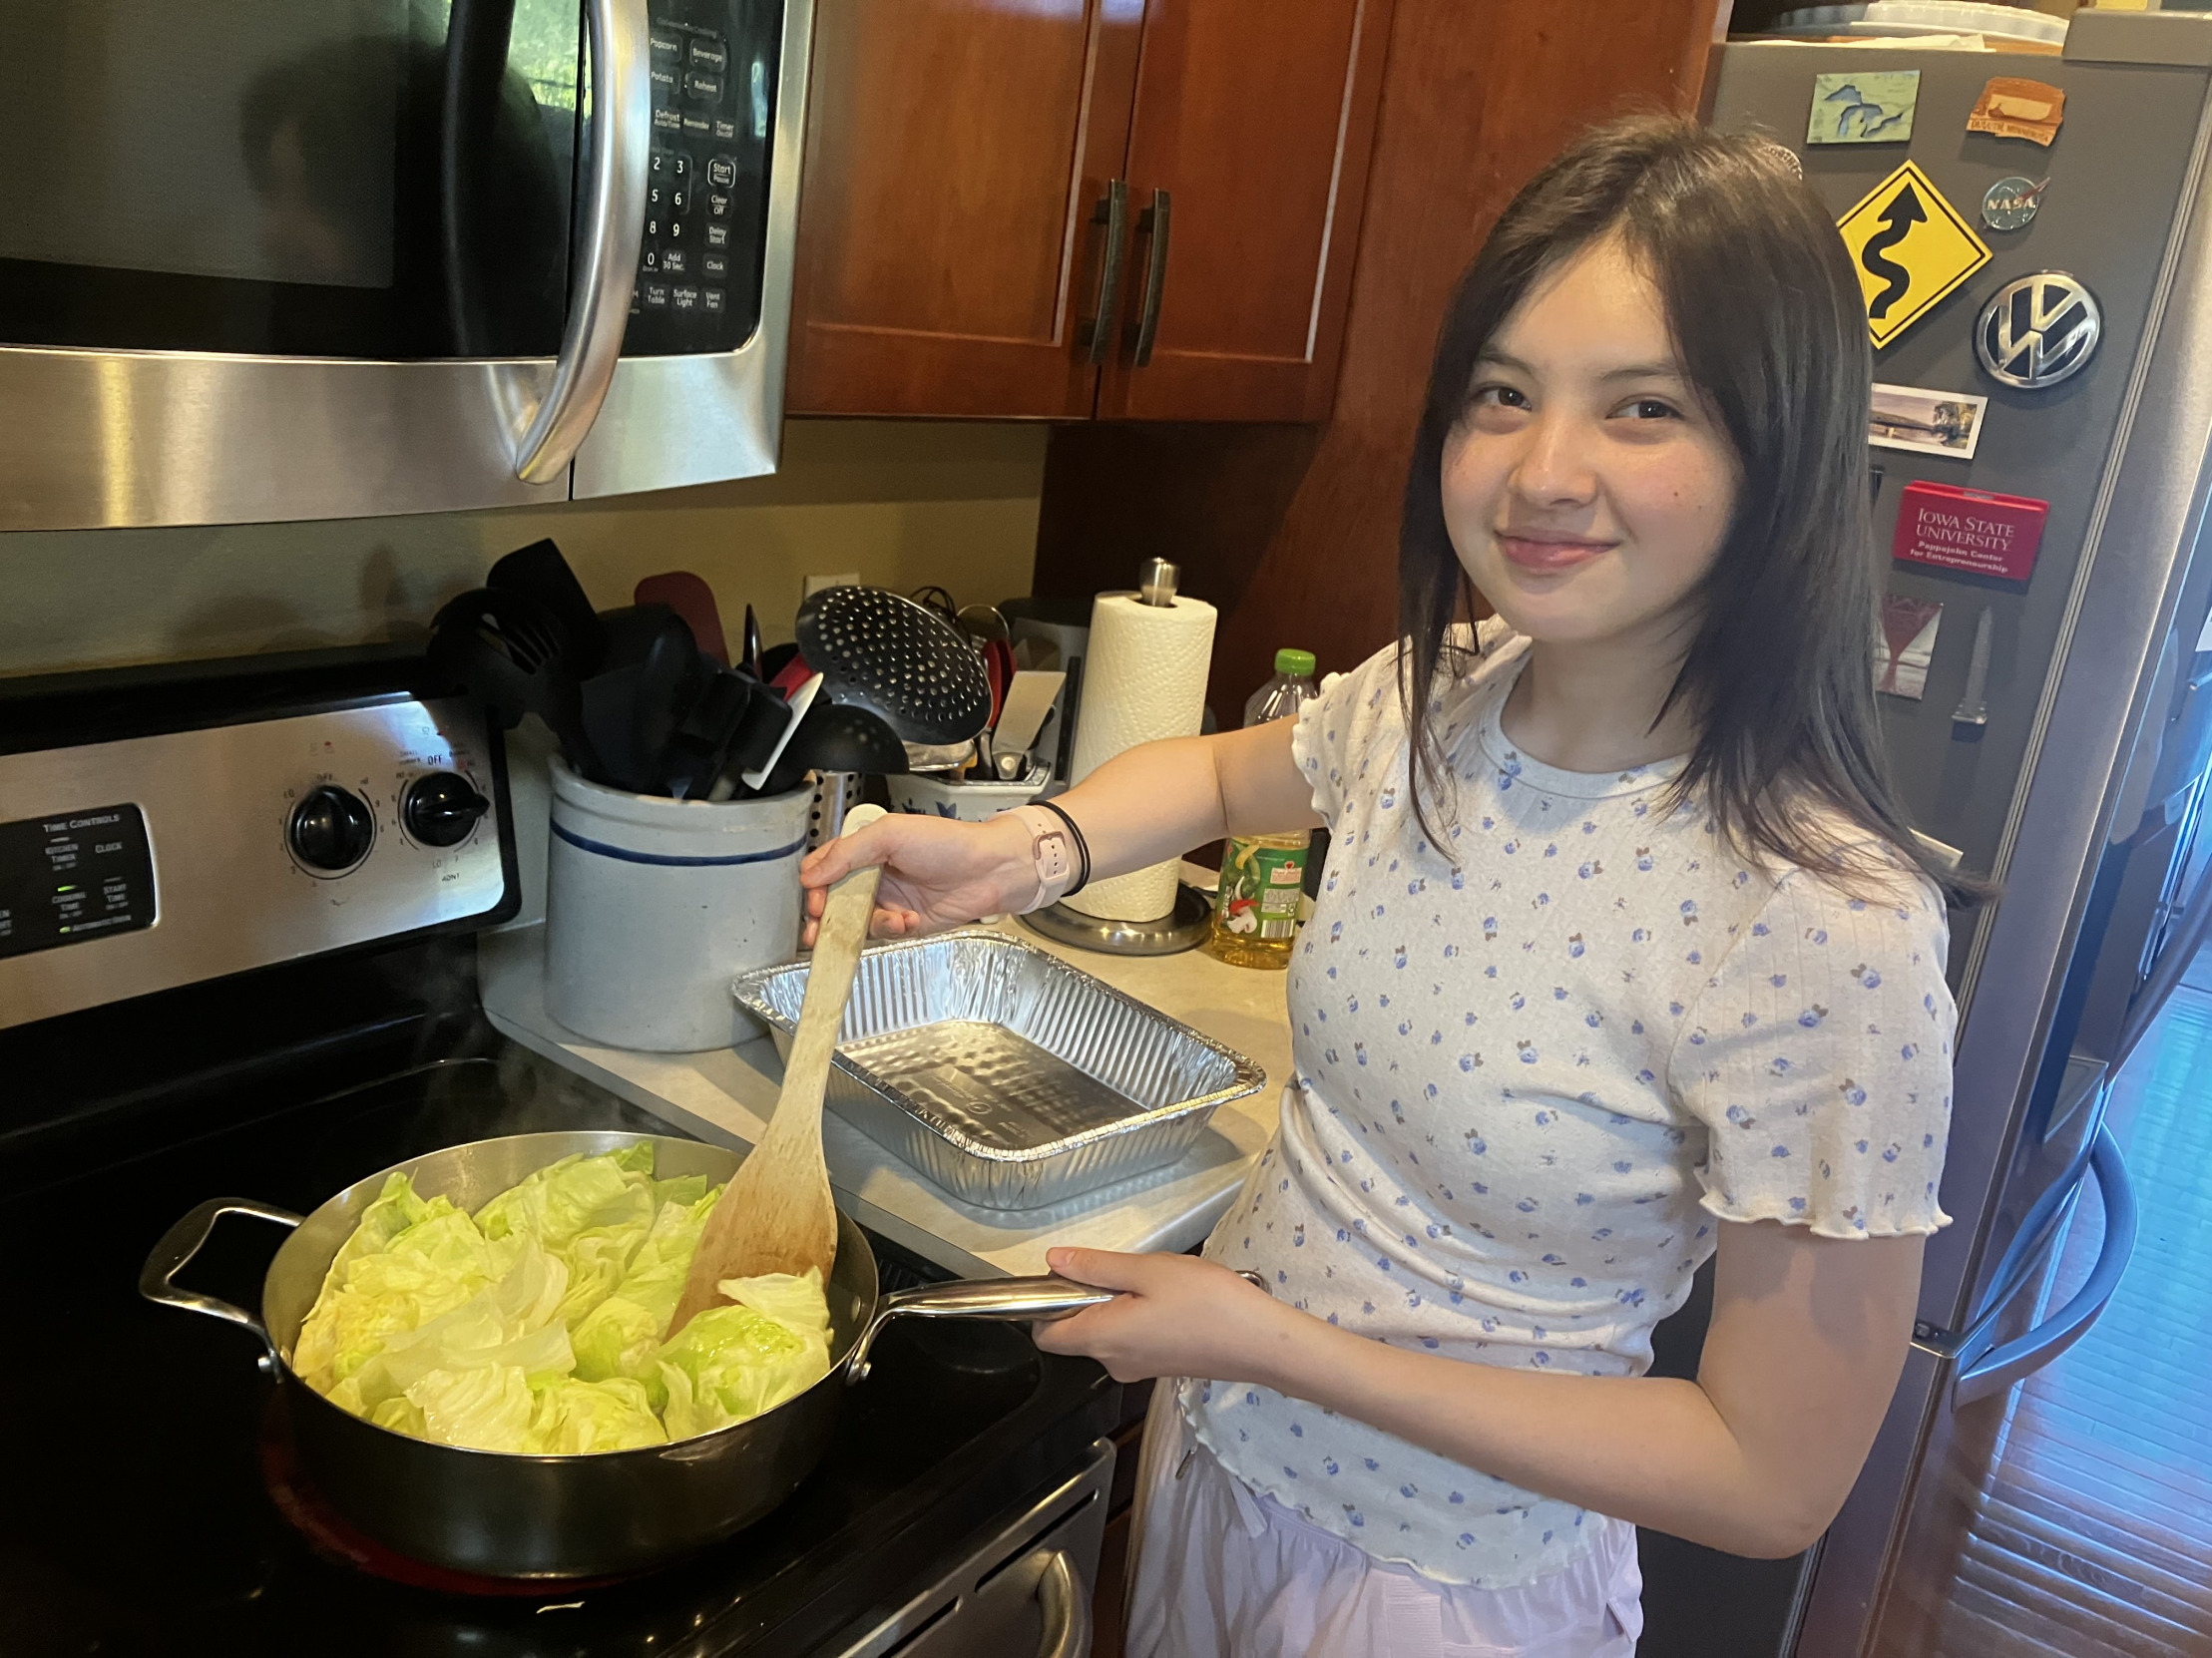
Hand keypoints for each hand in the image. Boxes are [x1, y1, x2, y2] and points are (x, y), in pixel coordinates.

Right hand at [799, 811, 1033, 943]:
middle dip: (825, 916)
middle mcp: (873, 874)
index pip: (824, 866)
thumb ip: (847, 852)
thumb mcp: (890, 834)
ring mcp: (888, 899)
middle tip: (823, 925)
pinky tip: (908, 920)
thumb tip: (811, 874)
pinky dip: (890, 930)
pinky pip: (881, 934)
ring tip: (887, 919)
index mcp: (865, 847)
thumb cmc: (948, 842)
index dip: (814, 884)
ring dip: (863, 924)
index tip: (815, 897)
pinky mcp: (903, 922)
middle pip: (832, 899)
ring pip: (854, 921)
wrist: (989, 870)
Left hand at [1032, 1247, 1305, 1384]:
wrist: (1261, 1343)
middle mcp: (1113, 1362)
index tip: (1071, 1274)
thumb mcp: (1148, 1271)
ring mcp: (1138, 1368)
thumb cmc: (1206, 1303)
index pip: (1045, 1334)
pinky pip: (1132, 1338)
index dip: (1046, 1303)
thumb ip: (1097, 1267)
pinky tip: (1173, 1298)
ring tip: (1159, 1281)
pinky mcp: (1160, 1366)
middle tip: (1129, 1270)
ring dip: (1120, 1303)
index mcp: (1102, 1339)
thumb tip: (1054, 1261)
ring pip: (1107, 1331)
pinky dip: (1139, 1316)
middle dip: (1090, 1296)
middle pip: (1076, 1331)